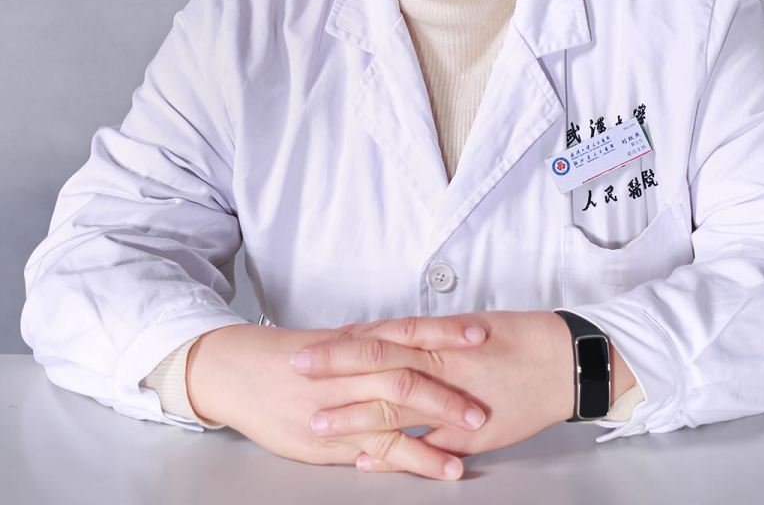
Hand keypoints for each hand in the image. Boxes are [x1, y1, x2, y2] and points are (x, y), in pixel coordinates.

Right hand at [185, 318, 488, 479]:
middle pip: (410, 370)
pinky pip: (382, 448)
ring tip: (479, 430)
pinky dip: (417, 459)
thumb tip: (418, 340)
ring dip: (441, 421)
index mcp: (358, 339)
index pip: (410, 330)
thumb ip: (376, 346)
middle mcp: (353, 367)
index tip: (482, 331)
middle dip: (452, 383)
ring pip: (399, 409)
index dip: (446, 331)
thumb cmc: (291, 356)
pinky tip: (443, 467)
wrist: (241, 372)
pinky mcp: (334, 437)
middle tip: (488, 392)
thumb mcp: (338, 342)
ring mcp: (343, 402)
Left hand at [295, 309, 577, 470]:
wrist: (562, 360)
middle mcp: (439, 363)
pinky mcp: (468, 429)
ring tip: (317, 424)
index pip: (377, 338)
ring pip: (393, 405)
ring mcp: (452, 398)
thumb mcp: (467, 330)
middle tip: (296, 372)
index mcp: (437, 338)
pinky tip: (366, 459)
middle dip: (333, 370)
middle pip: (376, 364)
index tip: (305, 348)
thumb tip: (388, 341)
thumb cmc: (517, 340)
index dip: (339, 345)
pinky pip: (424, 442)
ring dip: (353, 415)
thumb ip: (427, 339)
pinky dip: (394, 452)